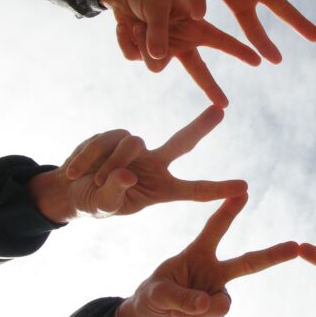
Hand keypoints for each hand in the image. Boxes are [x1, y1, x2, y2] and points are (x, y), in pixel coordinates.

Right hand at [28, 106, 247, 221]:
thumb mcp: (106, 206)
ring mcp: (137, 148)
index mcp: (163, 189)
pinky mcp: (115, 135)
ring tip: (93, 181)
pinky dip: (90, 156)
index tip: (244, 187)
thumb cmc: (96, 203)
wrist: (71, 190)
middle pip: (183, 142)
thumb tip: (128, 176)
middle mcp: (156, 165)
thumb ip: (115, 193)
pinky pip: (108, 139)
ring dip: (109, 164)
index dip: (218, 189)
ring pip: (131, 144)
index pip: (195, 190)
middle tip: (220, 110)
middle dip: (201, 126)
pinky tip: (76, 170)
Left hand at [102, 0, 260, 106]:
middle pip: (199, 71)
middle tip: (224, 104)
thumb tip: (158, 58)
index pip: (221, 41)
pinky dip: (126, 43)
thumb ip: (159, 32)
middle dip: (211, 88)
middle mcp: (181, 42)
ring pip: (156, 66)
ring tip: (137, 25)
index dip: (239, 51)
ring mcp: (162, 49)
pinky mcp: (142, 53)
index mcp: (194, 27)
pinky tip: (124, 27)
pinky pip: (135, 58)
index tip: (258, 60)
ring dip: (144, 46)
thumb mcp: (157, 5)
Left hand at [116, 197, 298, 316]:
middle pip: (248, 263)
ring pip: (220, 306)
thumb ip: (181, 298)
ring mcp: (217, 293)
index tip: (243, 192)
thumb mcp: (156, 295)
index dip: (228, 211)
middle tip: (295, 247)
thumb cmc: (149, 299)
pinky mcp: (215, 314)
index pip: (214, 230)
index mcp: (196, 254)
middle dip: (272, 255)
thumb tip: (212, 304)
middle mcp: (213, 271)